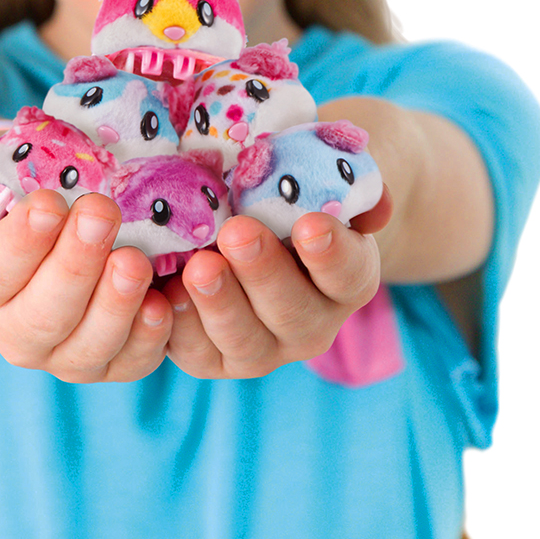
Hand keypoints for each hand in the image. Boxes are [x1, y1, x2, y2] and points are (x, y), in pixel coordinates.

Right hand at [0, 137, 172, 382]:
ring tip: (135, 261)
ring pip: (86, 348)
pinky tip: (163, 301)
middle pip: (43, 315)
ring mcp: (61, 353)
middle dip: (76, 265)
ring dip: (114, 307)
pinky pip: (129, 362)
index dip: (22, 241)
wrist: (30, 217)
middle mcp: (13, 330)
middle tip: (101, 213)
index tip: (49, 202)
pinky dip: (148, 338)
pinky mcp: (108, 360)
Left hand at [162, 188, 392, 379]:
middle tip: (238, 233)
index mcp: (348, 278)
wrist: (249, 224)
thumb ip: (348, 186)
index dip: (332, 253)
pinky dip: (178, 327)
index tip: (310, 224)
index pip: (348, 273)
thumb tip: (376, 203)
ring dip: (220, 304)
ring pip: (245, 341)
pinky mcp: (214, 358)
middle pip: (294, 312)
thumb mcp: (319, 180)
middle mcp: (312, 323)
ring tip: (198, 266)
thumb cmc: (288, 192)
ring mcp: (263, 348)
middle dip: (263, 274)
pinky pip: (197, 354)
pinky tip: (163, 294)